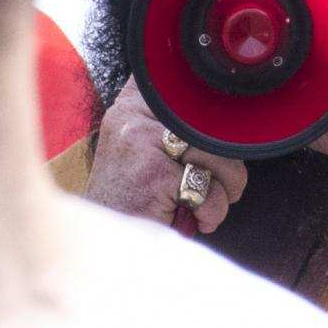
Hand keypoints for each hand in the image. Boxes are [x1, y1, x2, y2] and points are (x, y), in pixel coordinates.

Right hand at [85, 85, 241, 237]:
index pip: (188, 84)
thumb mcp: (143, 146)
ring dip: (224, 189)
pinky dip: (212, 213)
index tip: (213, 133)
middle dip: (228, 162)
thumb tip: (226, 97)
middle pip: (213, 123)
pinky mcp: (153, 175)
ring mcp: (141, 142)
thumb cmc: (130, 196)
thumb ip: (173, 119)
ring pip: (218, 155)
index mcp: (132, 104)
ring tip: (204, 203)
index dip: (212, 110)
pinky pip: (209, 191)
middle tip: (218, 184)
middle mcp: (133, 115)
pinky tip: (195, 219)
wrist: (99, 243)